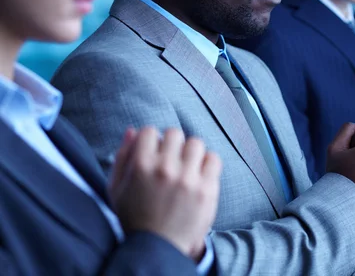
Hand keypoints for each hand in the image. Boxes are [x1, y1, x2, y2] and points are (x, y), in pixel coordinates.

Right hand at [109, 127, 221, 261]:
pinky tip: (199, 175)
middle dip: (171, 145)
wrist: (157, 249)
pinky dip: (207, 164)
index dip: (150, 141)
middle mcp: (165, 169)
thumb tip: (132, 130)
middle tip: (170, 161)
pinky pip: (213, 159)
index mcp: (141, 166)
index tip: (153, 153)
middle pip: (174, 134)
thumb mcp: (116, 189)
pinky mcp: (207, 189)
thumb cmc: (134, 218)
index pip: (149, 131)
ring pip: (196, 143)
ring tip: (185, 168)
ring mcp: (188, 179)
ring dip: (190, 153)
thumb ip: (122, 157)